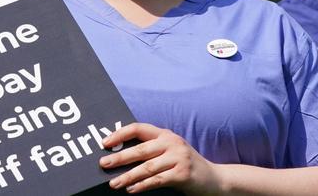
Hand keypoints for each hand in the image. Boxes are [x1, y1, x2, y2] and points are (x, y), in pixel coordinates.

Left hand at [100, 123, 220, 193]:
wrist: (214, 179)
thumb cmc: (185, 166)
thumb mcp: (169, 152)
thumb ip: (150, 150)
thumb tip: (119, 156)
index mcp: (165, 134)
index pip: (139, 128)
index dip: (120, 134)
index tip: (105, 143)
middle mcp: (172, 143)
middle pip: (141, 149)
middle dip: (120, 157)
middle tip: (103, 164)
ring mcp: (179, 158)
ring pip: (147, 167)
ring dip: (128, 176)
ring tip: (113, 183)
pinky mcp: (183, 174)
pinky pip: (157, 180)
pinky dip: (142, 185)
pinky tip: (131, 189)